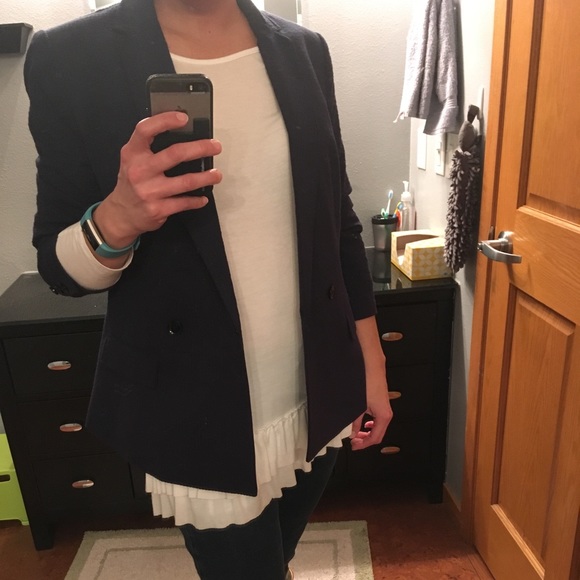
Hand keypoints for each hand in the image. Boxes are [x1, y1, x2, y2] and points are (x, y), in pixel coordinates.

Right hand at [93, 111, 222, 250]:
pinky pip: (184, 203)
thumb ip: (150, 147)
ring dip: (206, 177)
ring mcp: (149, 191)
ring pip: (186, 181)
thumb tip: (184, 134)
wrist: (121, 214)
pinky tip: (203, 197)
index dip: (165, 120)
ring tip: (216, 174)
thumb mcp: (133, 160)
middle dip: (200, 148)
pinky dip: (197, 200)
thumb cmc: (132, 182)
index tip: (184, 117)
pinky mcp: (158, 209)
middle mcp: (139, 171)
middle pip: (175, 154)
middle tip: (215, 146)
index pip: (146, 130)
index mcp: (132, 153)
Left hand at [350, 369, 392, 450]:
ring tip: (357, 434)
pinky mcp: (382, 405)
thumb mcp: (358, 407)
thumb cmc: (368, 384)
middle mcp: (387, 414)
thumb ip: (355, 422)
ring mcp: (385, 410)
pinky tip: (364, 424)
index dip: (364, 444)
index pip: (375, 438)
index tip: (354, 446)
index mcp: (383, 417)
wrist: (372, 368)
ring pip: (378, 428)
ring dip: (367, 433)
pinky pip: (378, 420)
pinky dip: (370, 425)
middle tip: (354, 442)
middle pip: (378, 435)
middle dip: (365, 440)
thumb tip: (352, 433)